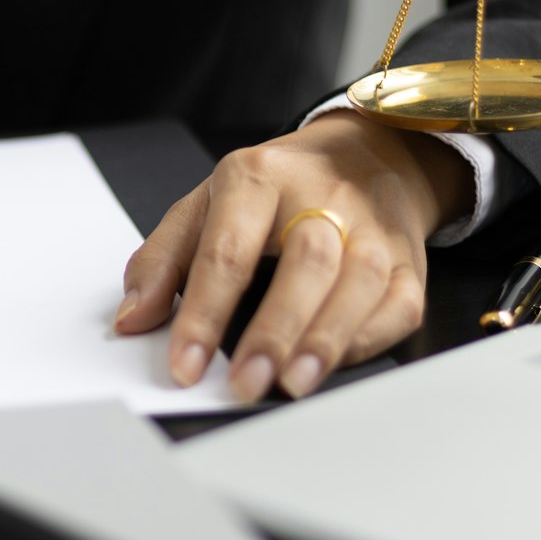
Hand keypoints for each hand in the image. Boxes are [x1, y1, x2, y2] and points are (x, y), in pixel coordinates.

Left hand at [115, 111, 471, 400]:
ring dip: (325, 340)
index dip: (203, 313)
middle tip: (245, 382)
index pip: (228, 250)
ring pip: (359, 283)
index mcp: (258, 178)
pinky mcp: (407, 264)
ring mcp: (372, 230)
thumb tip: (132, 319)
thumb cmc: (276, 190)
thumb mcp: (205, 205)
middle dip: (274, 329)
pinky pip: (395, 306)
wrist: (366, 155)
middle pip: (305, 263)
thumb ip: (161, 261)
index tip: (184, 365)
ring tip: (290, 384)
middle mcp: (323, 197)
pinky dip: (364, 341)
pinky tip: (330, 368)